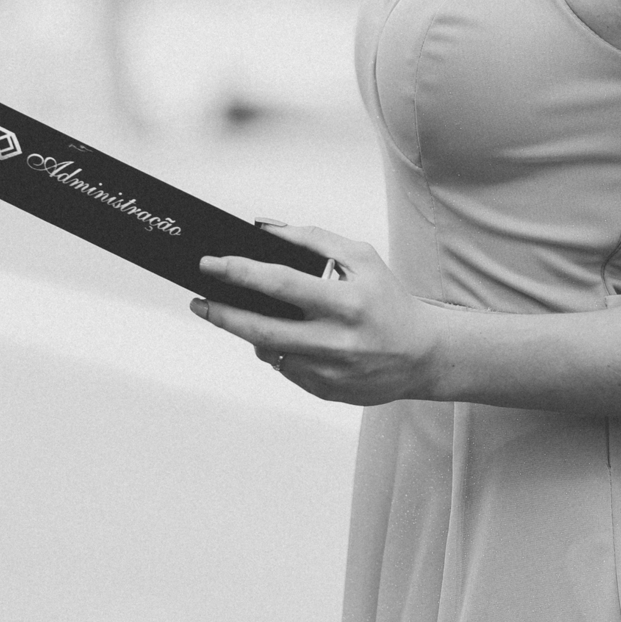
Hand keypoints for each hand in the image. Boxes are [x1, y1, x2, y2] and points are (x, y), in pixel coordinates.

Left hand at [192, 224, 438, 404]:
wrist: (421, 354)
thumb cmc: (387, 299)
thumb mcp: (362, 258)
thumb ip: (315, 240)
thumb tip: (265, 231)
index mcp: (347, 301)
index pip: (282, 283)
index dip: (240, 272)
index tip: (211, 264)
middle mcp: (336, 339)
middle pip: (262, 327)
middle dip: (223, 313)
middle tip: (199, 301)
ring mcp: (328, 370)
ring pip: (268, 350)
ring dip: (245, 330)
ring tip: (234, 313)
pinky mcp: (324, 391)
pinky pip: (284, 367)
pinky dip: (275, 348)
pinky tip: (282, 336)